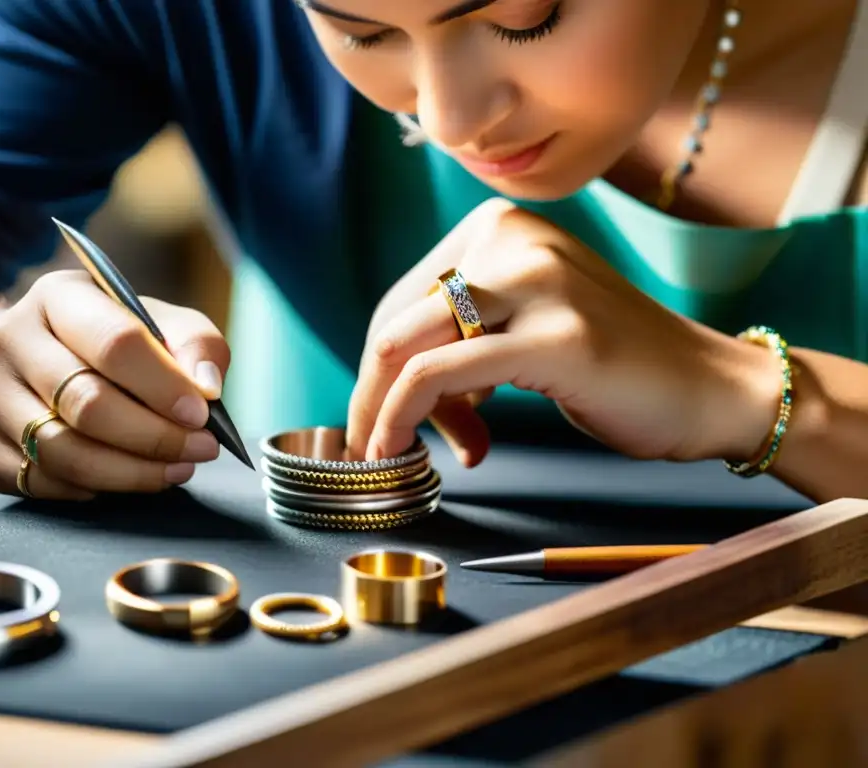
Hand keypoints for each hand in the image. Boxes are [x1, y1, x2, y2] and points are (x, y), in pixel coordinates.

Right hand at [0, 270, 228, 498]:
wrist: (30, 364)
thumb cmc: (112, 344)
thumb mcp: (160, 324)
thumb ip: (196, 344)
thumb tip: (206, 387)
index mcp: (58, 296)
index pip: (114, 342)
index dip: (163, 385)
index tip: (201, 414)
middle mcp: (10, 340)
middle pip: (87, 403)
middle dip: (155, 436)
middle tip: (201, 450)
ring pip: (64, 452)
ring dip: (132, 472)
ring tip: (176, 470)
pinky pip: (44, 483)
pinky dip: (95, 489)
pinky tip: (127, 478)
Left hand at [347, 198, 780, 466]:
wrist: (709, 387)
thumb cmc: (616, 367)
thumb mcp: (524, 331)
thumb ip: (462, 344)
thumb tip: (396, 392)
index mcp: (501, 226)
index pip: (403, 301)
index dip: (381, 369)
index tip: (385, 417)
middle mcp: (513, 239)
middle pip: (395, 322)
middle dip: (370, 394)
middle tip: (372, 446)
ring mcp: (536, 283)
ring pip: (404, 345)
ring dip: (380, 410)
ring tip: (397, 453)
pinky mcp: (553, 337)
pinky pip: (437, 375)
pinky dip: (401, 416)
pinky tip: (404, 448)